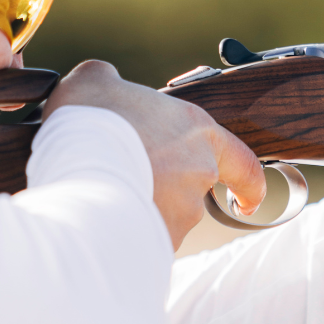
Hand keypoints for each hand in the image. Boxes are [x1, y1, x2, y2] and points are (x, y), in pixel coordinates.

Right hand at [43, 60, 265, 248]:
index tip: (246, 200)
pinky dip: (125, 235)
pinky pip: (143, 241)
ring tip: (99, 195)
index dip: (248, 185)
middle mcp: (198, 172)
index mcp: (196, 130)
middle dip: (164, 191)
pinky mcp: (159, 243)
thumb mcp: (97, 80)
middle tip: (125, 180)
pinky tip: (96, 219)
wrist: (75, 167)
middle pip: (189, 189)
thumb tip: (105, 87)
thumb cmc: (89, 118)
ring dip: (141, 210)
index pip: (243, 163)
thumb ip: (113, 83)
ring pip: (165, 217)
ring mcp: (182, 212)